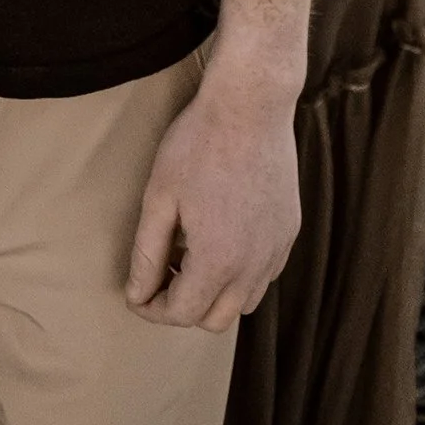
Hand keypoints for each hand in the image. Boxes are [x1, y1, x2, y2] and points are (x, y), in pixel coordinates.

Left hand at [125, 66, 301, 330]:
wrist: (251, 105)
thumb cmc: (199, 144)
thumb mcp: (160, 197)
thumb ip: (147, 253)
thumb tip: (136, 293)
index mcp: (218, 261)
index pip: (182, 313)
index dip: (151, 308)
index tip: (135, 294)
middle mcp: (254, 267)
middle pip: (214, 319)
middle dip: (182, 306)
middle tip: (160, 274)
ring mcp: (277, 250)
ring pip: (244, 302)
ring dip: (213, 293)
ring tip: (188, 254)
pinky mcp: (289, 232)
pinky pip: (264, 274)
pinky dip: (240, 273)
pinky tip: (219, 237)